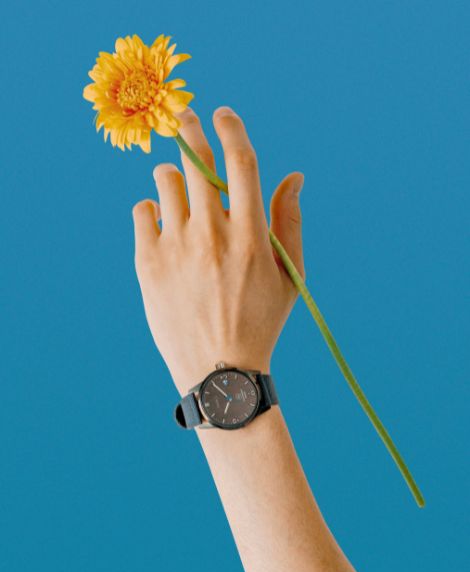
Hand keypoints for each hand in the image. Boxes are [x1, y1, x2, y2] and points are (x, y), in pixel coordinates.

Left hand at [132, 106, 304, 394]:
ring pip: (167, 182)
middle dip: (190, 129)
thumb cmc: (259, 321)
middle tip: (186, 117)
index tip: (223, 113)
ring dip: (173, 173)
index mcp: (252, 237)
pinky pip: (143, 211)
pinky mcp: (148, 264)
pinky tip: (164, 221)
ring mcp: (177, 249)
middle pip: (197, 162)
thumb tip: (294, 175)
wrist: (218, 371)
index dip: (232, 129)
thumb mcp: (289, 277)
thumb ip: (291, 222)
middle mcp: (213, 236)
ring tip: (179, 185)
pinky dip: (152, 207)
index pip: (241, 163)